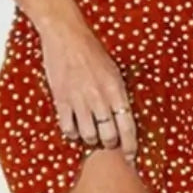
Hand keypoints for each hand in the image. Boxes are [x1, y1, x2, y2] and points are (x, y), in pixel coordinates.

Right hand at [37, 7, 136, 165]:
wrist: (67, 35)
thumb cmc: (91, 50)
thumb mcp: (113, 69)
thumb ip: (118, 93)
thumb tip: (123, 116)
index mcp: (116, 89)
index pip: (128, 126)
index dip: (130, 146)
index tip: (131, 157)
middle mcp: (100, 97)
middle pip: (109, 137)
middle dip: (110, 143)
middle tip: (108, 141)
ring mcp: (80, 100)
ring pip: (89, 136)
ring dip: (91, 138)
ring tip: (90, 132)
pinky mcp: (62, 100)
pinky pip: (68, 129)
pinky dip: (72, 132)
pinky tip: (74, 126)